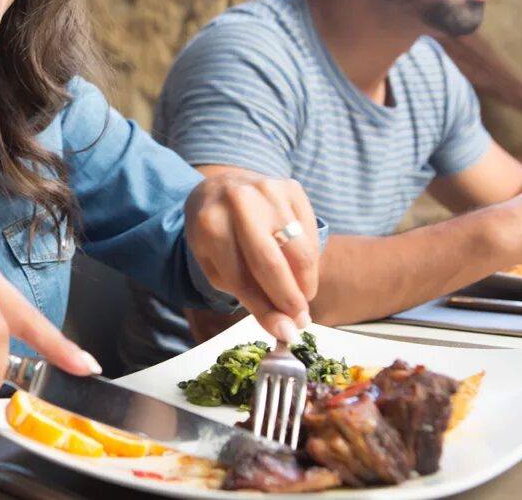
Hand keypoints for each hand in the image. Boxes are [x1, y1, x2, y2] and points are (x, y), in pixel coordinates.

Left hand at [185, 172, 319, 342]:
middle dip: (291, 300)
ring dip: (306, 282)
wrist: (220, 187)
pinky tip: (300, 269)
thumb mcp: (215, 264)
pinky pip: (311, 233)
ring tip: (301, 298)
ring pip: (300, 250)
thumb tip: (285, 328)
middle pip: (274, 263)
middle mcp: (241, 202)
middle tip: (301, 322)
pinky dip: (310, 259)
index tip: (285, 333)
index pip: (242, 278)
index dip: (266, 310)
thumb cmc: (216, 233)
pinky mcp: (292, 187)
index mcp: (210, 224)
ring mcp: (269, 190)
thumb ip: (248, 294)